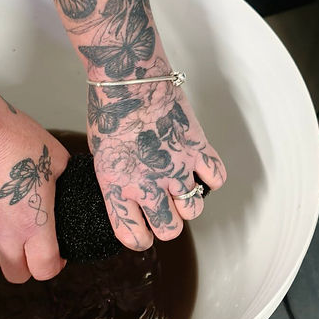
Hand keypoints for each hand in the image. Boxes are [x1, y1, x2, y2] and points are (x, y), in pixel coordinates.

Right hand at [0, 106, 68, 282]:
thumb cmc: (15, 142)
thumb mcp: (57, 159)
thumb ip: (66, 178)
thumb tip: (72, 180)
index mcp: (34, 225)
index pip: (44, 270)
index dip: (55, 265)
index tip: (59, 252)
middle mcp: (5, 234)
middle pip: (16, 275)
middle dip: (29, 267)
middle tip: (36, 246)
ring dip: (5, 252)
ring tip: (13, 231)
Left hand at [88, 61, 225, 249]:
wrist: (128, 78)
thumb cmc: (110, 112)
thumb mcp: (102, 156)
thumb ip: (118, 183)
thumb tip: (132, 197)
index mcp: (118, 188)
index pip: (134, 237)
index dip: (139, 239)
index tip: (142, 233)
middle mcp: (149, 184)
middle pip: (170, 230)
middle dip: (167, 223)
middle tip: (164, 209)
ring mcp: (176, 168)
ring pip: (193, 210)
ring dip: (187, 202)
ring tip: (179, 186)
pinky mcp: (197, 149)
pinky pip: (216, 179)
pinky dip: (209, 179)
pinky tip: (197, 170)